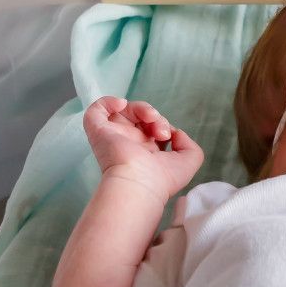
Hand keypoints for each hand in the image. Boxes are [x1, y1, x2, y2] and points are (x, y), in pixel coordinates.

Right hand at [83, 97, 203, 200]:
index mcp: (145, 153)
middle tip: (161, 131)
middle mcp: (128, 144)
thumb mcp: (189, 161)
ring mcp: (113, 136)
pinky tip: (122, 105)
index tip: (169, 136)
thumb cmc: (162, 178)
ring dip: (141, 107)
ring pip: (123, 111)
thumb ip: (188, 144)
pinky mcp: (98, 131)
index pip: (151, 129)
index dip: (163, 125)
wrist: (139, 184)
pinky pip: (96, 110)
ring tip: (150, 118)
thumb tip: (176, 133)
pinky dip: (109, 101)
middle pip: (139, 117)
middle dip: (156, 116)